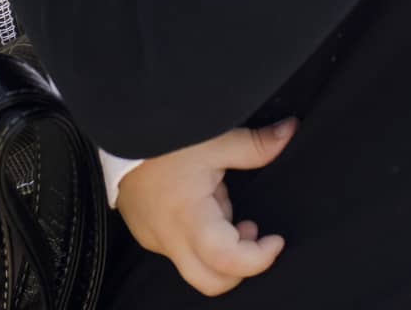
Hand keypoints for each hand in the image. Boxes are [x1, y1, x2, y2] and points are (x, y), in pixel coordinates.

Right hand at [116, 119, 297, 296]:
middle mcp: (169, 238)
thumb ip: (255, 144)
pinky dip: (200, 235)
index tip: (275, 240)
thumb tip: (289, 132)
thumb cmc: (165, 136)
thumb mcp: (214, 138)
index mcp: (189, 217)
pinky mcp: (147, 234)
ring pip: (196, 265)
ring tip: (222, 201)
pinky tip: (200, 200)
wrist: (121, 128)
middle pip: (211, 281)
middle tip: (251, 230)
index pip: (227, 261)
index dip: (259, 258)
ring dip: (220, 245)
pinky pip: (180, 249)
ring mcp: (155, 239)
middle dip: (241, 265)